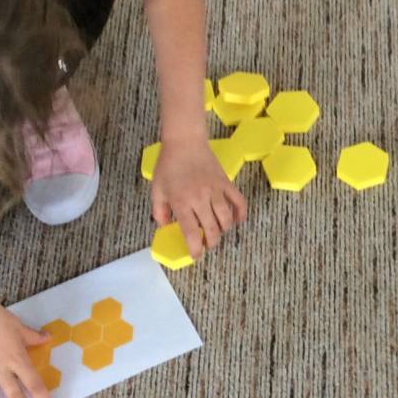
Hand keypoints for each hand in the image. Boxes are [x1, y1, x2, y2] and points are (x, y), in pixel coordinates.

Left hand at [150, 138, 247, 257]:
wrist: (185, 142)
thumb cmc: (168, 165)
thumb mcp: (157, 190)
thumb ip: (160, 211)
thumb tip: (166, 227)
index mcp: (182, 202)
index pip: (191, 233)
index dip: (195, 249)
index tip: (196, 255)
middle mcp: (200, 199)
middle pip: (212, 230)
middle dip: (210, 243)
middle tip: (206, 244)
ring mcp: (216, 191)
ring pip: (226, 220)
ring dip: (223, 231)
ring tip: (217, 232)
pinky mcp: (226, 183)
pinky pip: (239, 202)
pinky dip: (240, 214)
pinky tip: (236, 221)